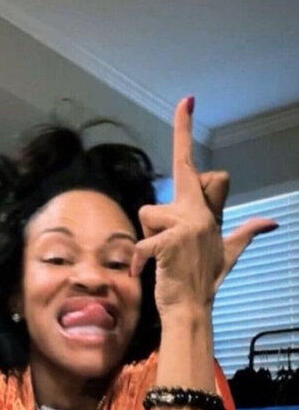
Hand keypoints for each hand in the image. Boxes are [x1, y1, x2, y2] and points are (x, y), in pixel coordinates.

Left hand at [130, 97, 277, 315]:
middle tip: (181, 203)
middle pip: (173, 184)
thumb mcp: (228, 252)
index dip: (185, 130)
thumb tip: (271, 221)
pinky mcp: (169, 243)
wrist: (192, 309)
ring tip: (164, 256)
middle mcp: (197, 213)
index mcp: (205, 211)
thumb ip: (246, 232)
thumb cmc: (204, 279)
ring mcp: (186, 227)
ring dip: (148, 236)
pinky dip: (138, 260)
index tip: (186, 100)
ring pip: (147, 213)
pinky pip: (142, 243)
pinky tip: (144, 272)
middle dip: (171, 190)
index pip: (196, 166)